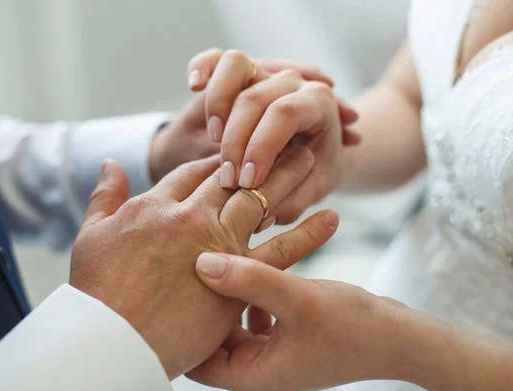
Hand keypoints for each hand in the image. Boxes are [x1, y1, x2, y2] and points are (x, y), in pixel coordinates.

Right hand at [69, 149, 339, 379]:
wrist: (113, 340)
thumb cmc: (98, 293)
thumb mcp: (92, 236)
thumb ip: (105, 197)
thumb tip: (112, 163)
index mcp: (157, 205)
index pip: (193, 171)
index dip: (217, 159)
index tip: (235, 151)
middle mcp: (192, 216)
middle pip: (234, 175)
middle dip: (258, 153)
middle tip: (284, 136)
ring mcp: (220, 244)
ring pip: (262, 199)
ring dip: (287, 175)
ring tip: (310, 156)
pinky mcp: (241, 276)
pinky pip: (284, 249)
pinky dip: (309, 232)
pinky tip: (331, 218)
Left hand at [188, 254, 422, 390]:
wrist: (400, 338)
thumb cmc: (355, 327)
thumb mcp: (298, 299)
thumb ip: (250, 279)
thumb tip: (202, 263)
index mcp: (253, 375)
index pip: (195, 360)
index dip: (180, 327)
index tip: (170, 289)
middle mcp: (258, 369)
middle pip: (211, 339)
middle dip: (203, 306)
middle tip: (189, 268)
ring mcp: (272, 355)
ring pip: (232, 324)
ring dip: (229, 297)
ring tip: (221, 264)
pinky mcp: (285, 339)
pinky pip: (254, 317)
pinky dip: (251, 296)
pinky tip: (257, 272)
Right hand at [189, 49, 360, 225]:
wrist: (311, 152)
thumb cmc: (313, 171)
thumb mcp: (311, 189)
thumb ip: (294, 201)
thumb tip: (265, 210)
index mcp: (319, 102)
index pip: (285, 113)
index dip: (261, 147)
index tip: (249, 182)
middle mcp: (292, 80)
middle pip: (255, 96)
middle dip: (235, 142)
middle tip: (230, 180)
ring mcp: (265, 72)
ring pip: (234, 66)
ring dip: (219, 103)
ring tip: (215, 139)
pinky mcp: (240, 75)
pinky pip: (215, 58)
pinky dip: (202, 67)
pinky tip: (193, 85)